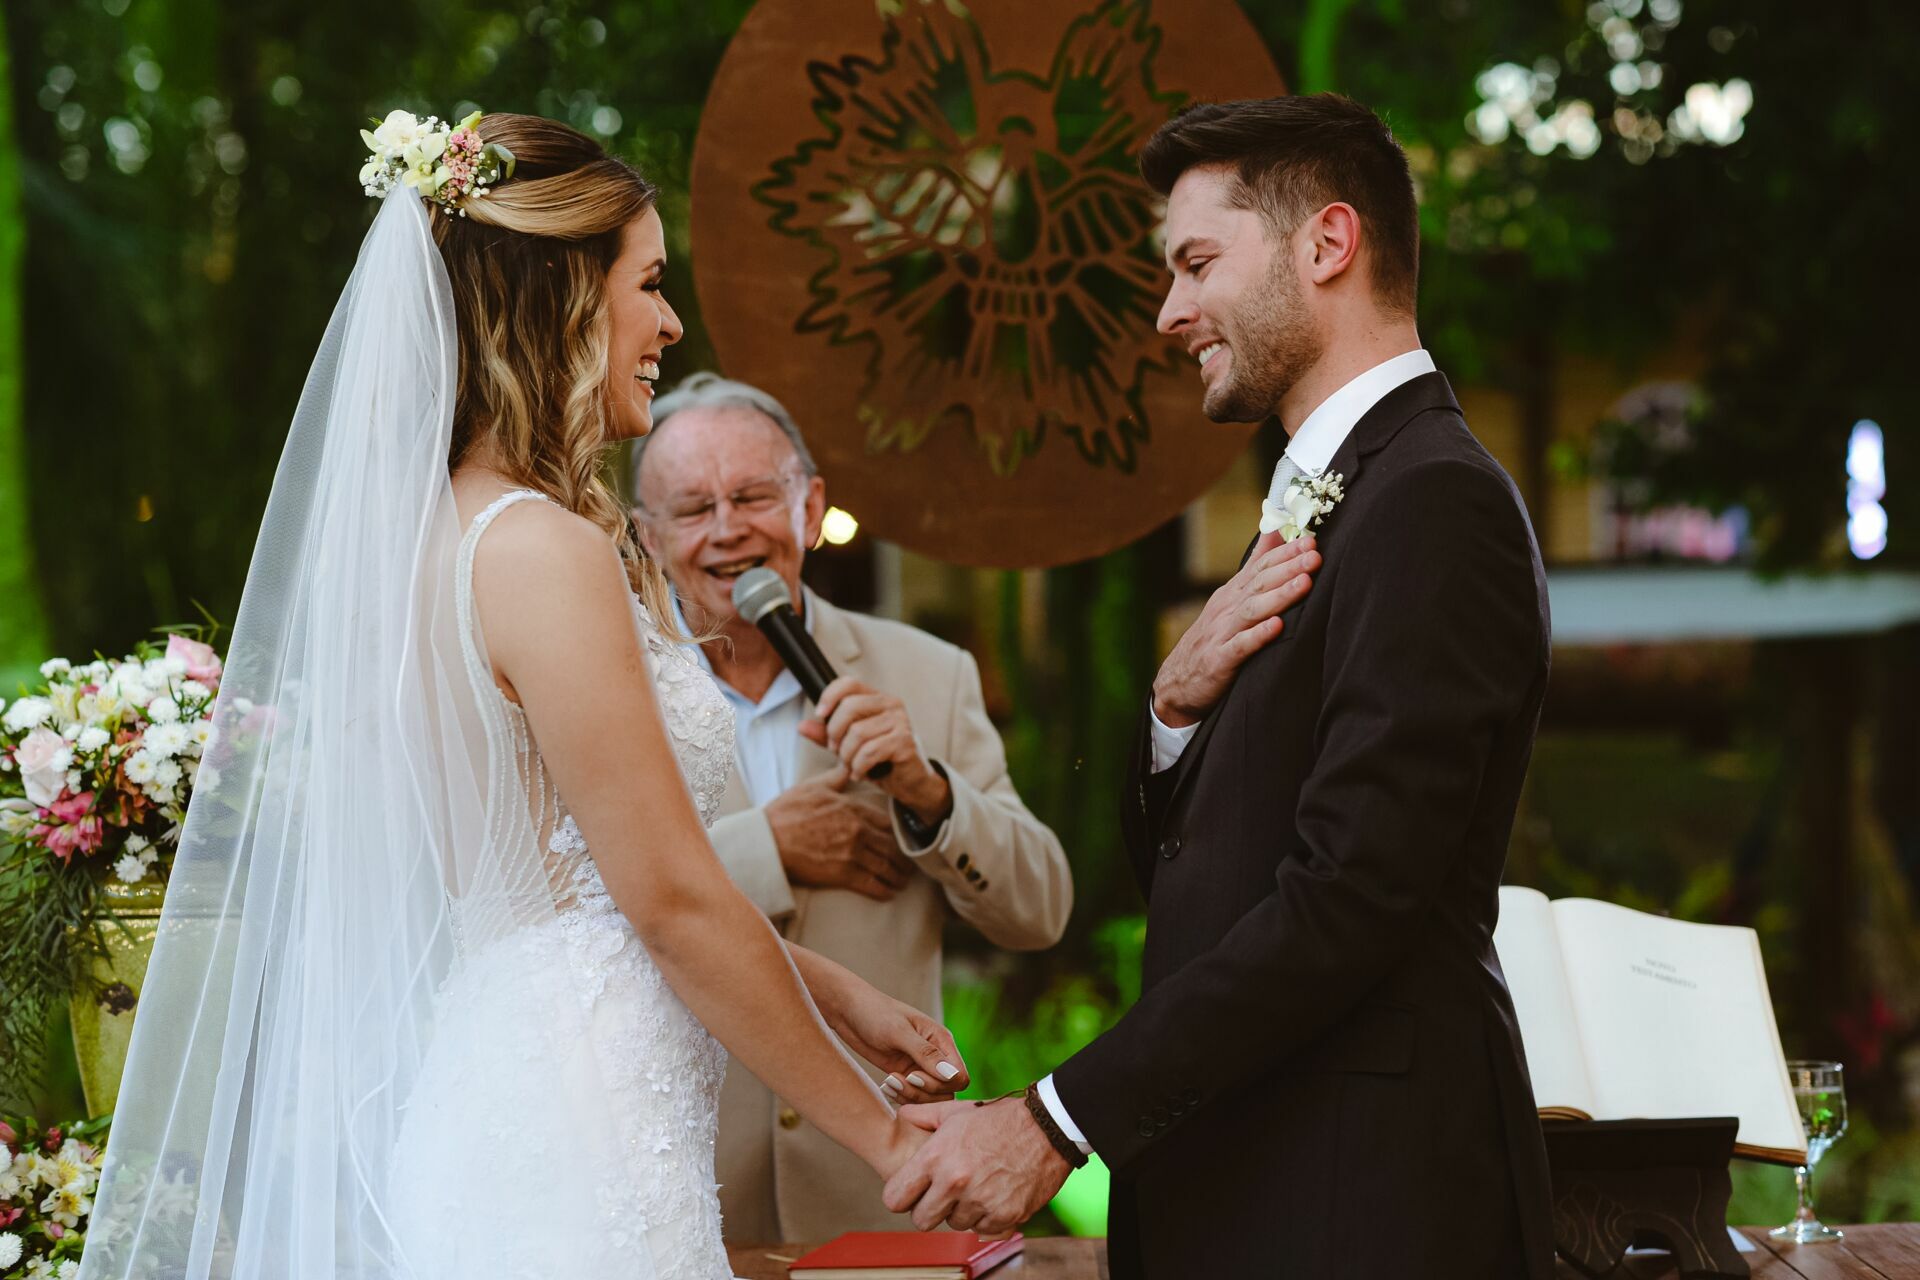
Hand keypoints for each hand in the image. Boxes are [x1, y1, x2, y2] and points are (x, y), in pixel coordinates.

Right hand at [766, 770, 915, 900]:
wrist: (768, 840)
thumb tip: (848, 767)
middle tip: (909, 866)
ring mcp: (852, 853)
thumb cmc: (787, 812)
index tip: (903, 841)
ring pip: (886, 866)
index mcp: (853, 809)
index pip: (888, 822)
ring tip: (902, 882)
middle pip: (892, 846)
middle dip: (903, 859)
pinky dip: (884, 890)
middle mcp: (858, 831)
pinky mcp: (842, 874)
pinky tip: (889, 893)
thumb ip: (835, 778)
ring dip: (898, 876)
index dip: (898, 834)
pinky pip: (871, 884)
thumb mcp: (812, 787)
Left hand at [801, 678, 951, 825]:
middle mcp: (892, 705)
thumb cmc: (882, 760)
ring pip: (857, 733)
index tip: (820, 716)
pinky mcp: (904, 742)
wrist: (911, 783)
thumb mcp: (850, 745)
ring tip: (851, 765)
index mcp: (878, 698)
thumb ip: (827, 734)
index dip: (829, 696)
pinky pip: (869, 751)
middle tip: (836, 751)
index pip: (849, 683)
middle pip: (849, 707)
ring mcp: (900, 722)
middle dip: (835, 733)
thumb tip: (802, 726)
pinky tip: (860, 773)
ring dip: (847, 755)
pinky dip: (858, 767)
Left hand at [817, 969, 969, 1105]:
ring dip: (911, 1097)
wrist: (848, 1011)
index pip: (959, 1077)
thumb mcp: (899, 1032)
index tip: (913, 1075)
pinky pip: (914, 1098)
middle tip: (897, 1080)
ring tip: (888, 1083)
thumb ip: (926, 1054)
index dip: (941, 1084)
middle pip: (947, 1092)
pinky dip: (901, 1098)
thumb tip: (953, 1076)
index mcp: (941, 1040)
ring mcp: (920, 1067)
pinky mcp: (905, 1075)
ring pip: (931, 1098)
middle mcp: (936, 1056)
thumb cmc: (874, 1013)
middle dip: (923, 1093)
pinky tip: (885, 1086)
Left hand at [882, 1097, 1071, 1232]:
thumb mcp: (956, 1111)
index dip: (902, 1196)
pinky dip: (986, 1217)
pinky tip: (996, 1194)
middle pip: (921, 1220)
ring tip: (977, 1186)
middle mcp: (954, 1183)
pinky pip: (982, 1230)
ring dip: (962, 1211)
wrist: (1046, 1127)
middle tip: (945, 1193)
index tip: (913, 1192)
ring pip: (954, 1225)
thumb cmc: (998, 1118)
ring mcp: (979, 1202)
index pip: (894, 1199)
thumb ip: (922, 1116)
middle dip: (930, 1209)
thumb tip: (901, 1114)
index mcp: (935, 1157)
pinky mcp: (1004, 1216)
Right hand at [1151, 532, 1319, 726]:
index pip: (1260, 567)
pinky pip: (1240, 646)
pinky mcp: (1219, 661)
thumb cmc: (1212, 639)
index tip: (1310, 541)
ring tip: (1305, 584)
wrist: (1177, 683)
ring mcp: (1221, 634)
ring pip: (1252, 610)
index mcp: (1231, 594)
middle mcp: (1226, 609)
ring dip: (1279, 596)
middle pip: (1259, 583)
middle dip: (1289, 568)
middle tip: (1315, 556)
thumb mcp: (1230, 601)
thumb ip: (1254, 568)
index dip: (1285, 553)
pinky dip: (1258, 635)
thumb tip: (1275, 533)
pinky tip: (1277, 626)